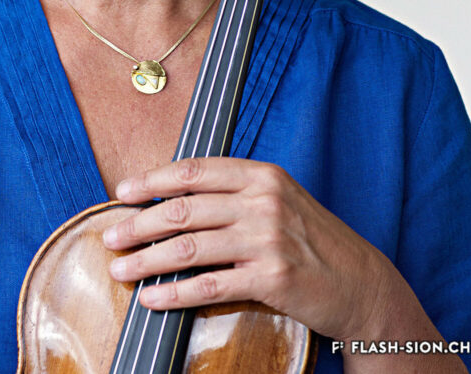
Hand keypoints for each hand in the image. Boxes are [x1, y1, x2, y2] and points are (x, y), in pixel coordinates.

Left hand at [101, 156, 393, 341]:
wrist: (359, 282)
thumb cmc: (309, 238)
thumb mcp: (278, 198)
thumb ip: (234, 191)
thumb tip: (175, 195)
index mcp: (261, 175)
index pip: (194, 171)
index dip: (153, 180)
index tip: (123, 191)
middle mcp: (263, 201)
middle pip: (184, 210)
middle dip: (139, 224)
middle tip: (111, 236)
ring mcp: (267, 240)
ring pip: (189, 248)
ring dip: (146, 260)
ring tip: (121, 269)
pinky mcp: (271, 279)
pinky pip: (209, 286)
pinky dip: (174, 294)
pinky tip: (152, 299)